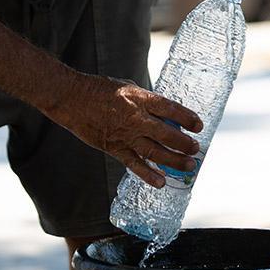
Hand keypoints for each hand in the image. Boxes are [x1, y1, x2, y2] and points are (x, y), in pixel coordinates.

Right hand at [47, 74, 203, 187]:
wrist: (71, 98)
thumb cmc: (99, 89)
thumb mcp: (127, 87)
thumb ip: (145, 100)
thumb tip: (162, 112)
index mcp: (139, 99)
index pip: (169, 108)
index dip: (186, 118)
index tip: (198, 125)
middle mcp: (134, 118)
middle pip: (166, 133)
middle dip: (184, 143)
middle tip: (196, 149)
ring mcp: (124, 135)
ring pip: (154, 151)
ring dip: (173, 160)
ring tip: (189, 165)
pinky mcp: (113, 148)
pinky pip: (134, 164)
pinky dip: (148, 175)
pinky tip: (161, 182)